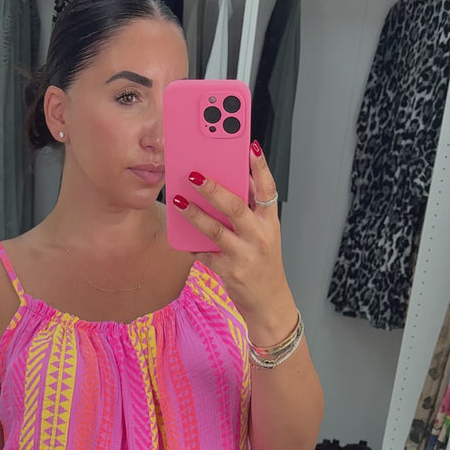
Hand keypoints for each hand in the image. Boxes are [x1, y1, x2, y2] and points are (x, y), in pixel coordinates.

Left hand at [173, 142, 296, 343]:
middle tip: (194, 174)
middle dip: (213, 188)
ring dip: (194, 214)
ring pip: (215, 230)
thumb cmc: (264, 264)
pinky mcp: (229, 271)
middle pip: (235, 206)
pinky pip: (205, 253)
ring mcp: (244, 255)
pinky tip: (182, 234)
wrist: (269, 303)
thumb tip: (235, 182)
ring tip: (179, 201)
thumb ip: (252, 211)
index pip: (267, 189)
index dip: (260, 167)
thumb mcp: (265, 234)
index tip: (250, 146)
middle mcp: (259, 236)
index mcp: (269, 222)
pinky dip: (192, 244)